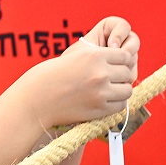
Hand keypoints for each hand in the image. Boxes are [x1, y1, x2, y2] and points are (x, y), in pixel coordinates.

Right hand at [14, 17, 139, 126]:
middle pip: (127, 73)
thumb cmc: (55, 75)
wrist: (38, 97)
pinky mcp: (99, 109)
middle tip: (111, 81)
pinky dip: (116, 104)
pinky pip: (120, 105)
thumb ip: (99, 56)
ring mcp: (101, 92)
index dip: (122, 62)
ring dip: (121, 91)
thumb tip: (125, 59)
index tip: (115, 67)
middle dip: (121, 77)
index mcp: (94, 55)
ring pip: (127, 90)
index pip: (125, 56)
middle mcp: (100, 72)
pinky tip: (105, 102)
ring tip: (110, 92)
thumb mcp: (76, 55)